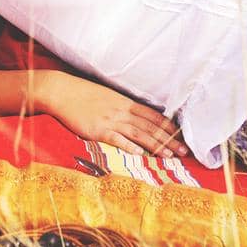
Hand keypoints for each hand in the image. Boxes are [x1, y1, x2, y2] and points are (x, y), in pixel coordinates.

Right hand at [38, 72, 190, 156]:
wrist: (62, 91)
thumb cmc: (83, 94)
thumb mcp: (107, 96)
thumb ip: (121, 106)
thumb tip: (135, 115)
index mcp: (125, 102)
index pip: (152, 115)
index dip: (168, 126)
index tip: (181, 136)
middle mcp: (121, 111)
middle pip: (150, 126)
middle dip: (169, 139)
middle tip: (184, 151)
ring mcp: (110, 120)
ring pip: (139, 134)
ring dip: (156, 145)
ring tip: (170, 155)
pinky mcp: (98, 130)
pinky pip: (117, 139)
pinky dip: (130, 146)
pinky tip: (140, 154)